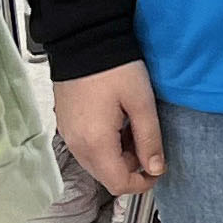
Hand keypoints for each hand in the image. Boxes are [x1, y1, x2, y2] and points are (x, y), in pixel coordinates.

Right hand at [55, 64, 166, 195]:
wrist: (82, 39)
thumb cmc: (114, 67)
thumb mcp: (141, 102)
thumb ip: (149, 139)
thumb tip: (156, 168)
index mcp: (95, 143)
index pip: (118, 183)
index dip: (142, 183)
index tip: (158, 170)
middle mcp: (77, 145)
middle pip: (106, 176)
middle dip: (130, 167)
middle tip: (146, 141)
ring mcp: (67, 135)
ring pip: (96, 163)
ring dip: (118, 156)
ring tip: (132, 127)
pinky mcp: (65, 124)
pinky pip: (86, 148)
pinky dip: (104, 145)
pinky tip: (116, 122)